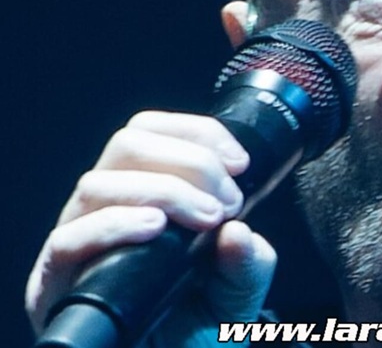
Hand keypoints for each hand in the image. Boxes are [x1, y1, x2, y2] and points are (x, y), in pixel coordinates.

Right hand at [25, 111, 276, 346]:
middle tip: (227, 202)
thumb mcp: (240, 290)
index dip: (198, 133)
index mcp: (144, 194)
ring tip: (205, 221)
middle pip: (128, 144)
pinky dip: (113, 225)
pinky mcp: (55, 283)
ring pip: (98, 183)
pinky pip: (67, 240)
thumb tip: (238, 233)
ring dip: (165, 191)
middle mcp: (106, 210)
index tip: (239, 163)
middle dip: (190, 161)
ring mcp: (79, 243)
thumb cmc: (197, 325)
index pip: (153, 131)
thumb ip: (250, 260)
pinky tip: (153, 229)